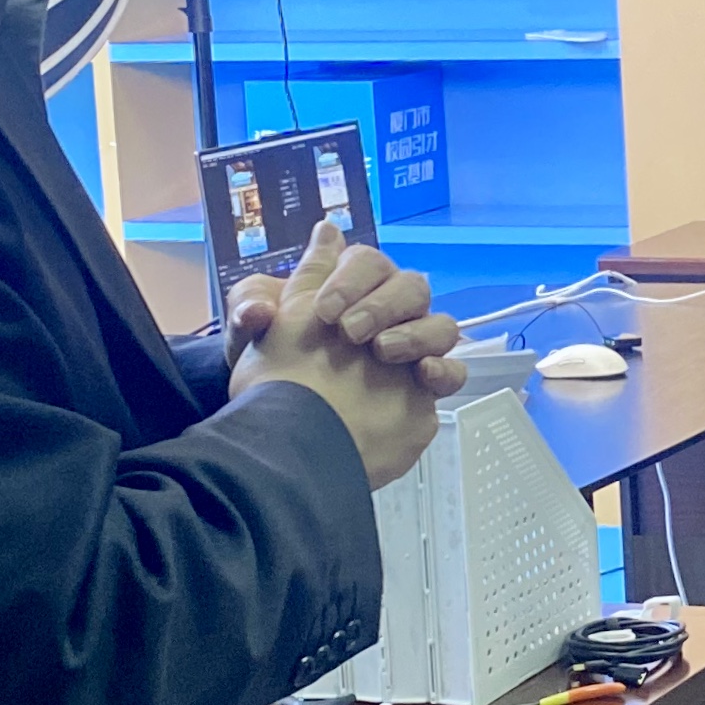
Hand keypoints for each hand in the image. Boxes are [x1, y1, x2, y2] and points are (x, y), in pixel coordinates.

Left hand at [230, 222, 445, 488]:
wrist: (289, 443)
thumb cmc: (270, 379)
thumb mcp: (251, 337)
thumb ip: (255, 303)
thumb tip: (292, 266)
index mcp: (350, 292)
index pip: (368, 261)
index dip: (350, 278)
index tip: (324, 310)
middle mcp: (387, 315)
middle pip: (412, 285)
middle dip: (382, 304)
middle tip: (350, 332)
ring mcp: (411, 351)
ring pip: (441, 324)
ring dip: (416, 332)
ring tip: (383, 351)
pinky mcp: (424, 389)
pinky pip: (453, 372)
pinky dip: (444, 369)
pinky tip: (422, 374)